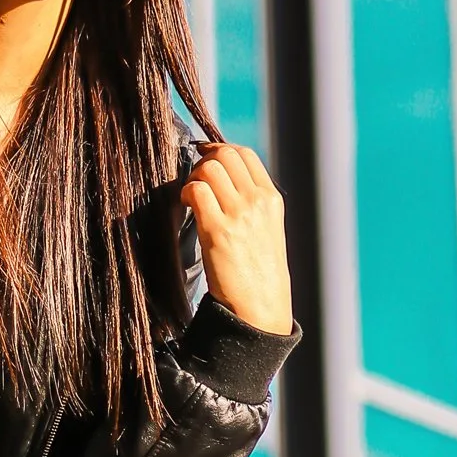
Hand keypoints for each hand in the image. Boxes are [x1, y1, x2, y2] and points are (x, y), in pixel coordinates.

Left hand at [181, 144, 292, 334]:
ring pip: (209, 168)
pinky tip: (186, 207)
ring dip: (193, 177)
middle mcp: (257, 201)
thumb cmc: (257, 270)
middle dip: (204, 162)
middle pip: (224, 155)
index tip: (205, 160)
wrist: (260, 306)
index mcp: (271, 198)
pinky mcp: (218, 230)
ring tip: (191, 197)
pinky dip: (185, 193)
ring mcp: (239, 214)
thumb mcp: (266, 227)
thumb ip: (250, 201)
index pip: (244, 153)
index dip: (219, 150)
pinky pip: (196, 191)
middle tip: (195, 181)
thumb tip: (220, 175)